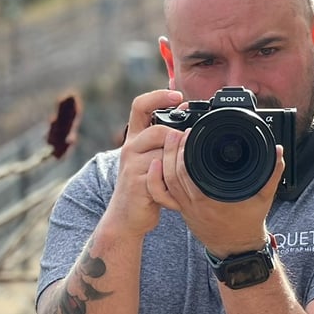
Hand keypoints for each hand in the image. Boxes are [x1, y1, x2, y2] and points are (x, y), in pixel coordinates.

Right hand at [102, 89, 183, 238]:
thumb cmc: (144, 187)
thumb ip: (165, 140)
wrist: (126, 217)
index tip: (178, 96)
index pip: (140, 106)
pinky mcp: (138, 183)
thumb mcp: (153, 159)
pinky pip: (163, 175)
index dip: (158, 96)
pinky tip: (175, 190)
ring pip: (164, 153)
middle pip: (160, 131)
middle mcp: (130, 148)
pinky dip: (173, 182)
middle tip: (188, 155)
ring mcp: (132, 165)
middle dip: (179, 141)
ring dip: (178, 165)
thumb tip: (186, 113)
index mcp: (135, 138)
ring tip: (180, 177)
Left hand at [149, 126, 285, 255]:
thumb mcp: (264, 197)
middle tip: (176, 132)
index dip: (186, 149)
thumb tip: (278, 151)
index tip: (190, 132)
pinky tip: (157, 165)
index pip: (190, 170)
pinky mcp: (181, 210)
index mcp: (211, 199)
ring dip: (165, 160)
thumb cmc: (249, 223)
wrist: (237, 247)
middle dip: (173, 149)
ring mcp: (185, 208)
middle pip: (174, 173)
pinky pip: (163, 195)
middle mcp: (195, 204)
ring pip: (166, 182)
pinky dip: (156, 180)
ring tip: (169, 141)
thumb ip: (272, 173)